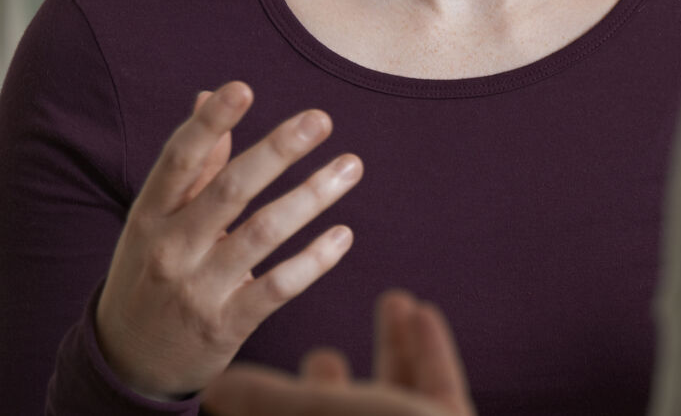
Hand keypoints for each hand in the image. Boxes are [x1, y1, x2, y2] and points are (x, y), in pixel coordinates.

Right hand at [95, 82, 363, 398]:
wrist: (127, 360)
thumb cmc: (152, 269)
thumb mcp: (157, 219)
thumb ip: (192, 163)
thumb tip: (207, 94)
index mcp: (151, 214)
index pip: (179, 160)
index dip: (209, 123)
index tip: (242, 87)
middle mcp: (171, 248)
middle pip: (229, 190)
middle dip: (277, 151)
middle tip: (320, 119)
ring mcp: (198, 288)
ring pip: (263, 233)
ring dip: (312, 195)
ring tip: (351, 165)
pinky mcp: (226, 324)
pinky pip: (279, 287)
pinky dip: (314, 259)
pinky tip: (344, 234)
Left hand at [202, 290, 475, 415]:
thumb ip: (265, 401)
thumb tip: (218, 388)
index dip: (268, 405)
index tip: (254, 375)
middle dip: (329, 385)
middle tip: (319, 354)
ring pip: (395, 397)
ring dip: (392, 346)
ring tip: (392, 300)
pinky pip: (437, 386)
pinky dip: (430, 348)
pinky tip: (424, 311)